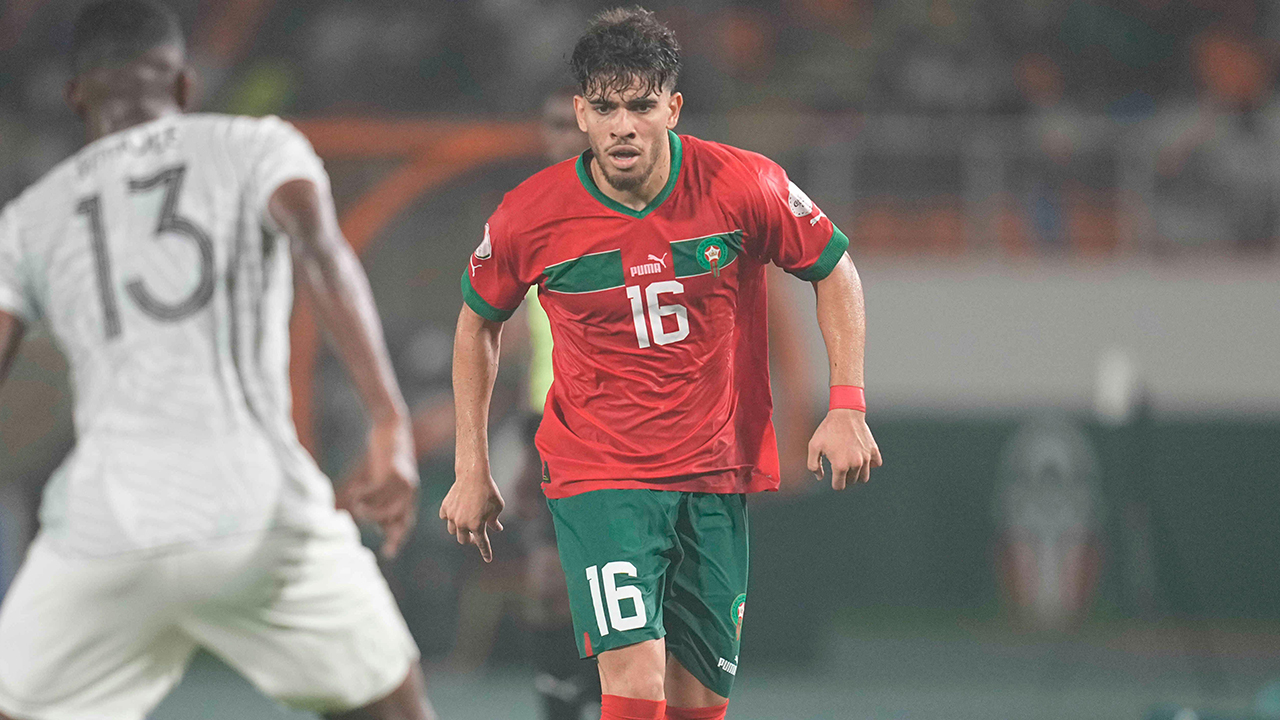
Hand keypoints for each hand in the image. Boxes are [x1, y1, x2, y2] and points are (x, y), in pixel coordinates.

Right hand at [338, 418, 418, 558]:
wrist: (391, 427)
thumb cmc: (386, 457)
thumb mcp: (386, 480)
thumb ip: (384, 500)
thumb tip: (378, 524)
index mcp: (409, 495)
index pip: (405, 522)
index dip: (397, 538)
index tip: (388, 553)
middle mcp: (410, 491)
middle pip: (395, 520)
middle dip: (377, 524)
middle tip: (359, 514)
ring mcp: (404, 482)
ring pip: (385, 508)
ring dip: (367, 510)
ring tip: (356, 502)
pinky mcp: (394, 471)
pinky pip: (376, 492)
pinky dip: (363, 494)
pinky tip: (355, 490)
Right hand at [439, 471, 505, 561]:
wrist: (473, 475)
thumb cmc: (489, 491)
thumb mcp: (497, 507)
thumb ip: (495, 521)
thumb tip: (496, 529)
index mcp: (477, 526)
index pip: (482, 544)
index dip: (486, 552)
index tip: (488, 559)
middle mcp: (462, 524)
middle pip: (463, 540)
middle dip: (469, 539)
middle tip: (474, 535)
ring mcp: (452, 516)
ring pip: (453, 530)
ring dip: (459, 529)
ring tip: (465, 523)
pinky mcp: (445, 507)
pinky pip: (445, 517)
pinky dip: (450, 517)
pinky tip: (455, 513)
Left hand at [807, 409, 882, 489]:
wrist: (845, 413)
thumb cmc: (827, 429)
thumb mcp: (814, 446)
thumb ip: (813, 465)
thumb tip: (819, 477)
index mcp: (840, 465)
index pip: (839, 486)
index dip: (834, 482)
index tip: (832, 474)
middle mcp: (856, 464)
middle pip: (852, 481)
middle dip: (845, 476)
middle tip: (839, 463)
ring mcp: (866, 458)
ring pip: (864, 477)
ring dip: (857, 473)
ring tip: (850, 462)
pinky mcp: (873, 450)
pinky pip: (876, 464)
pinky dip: (870, 463)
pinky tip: (861, 456)